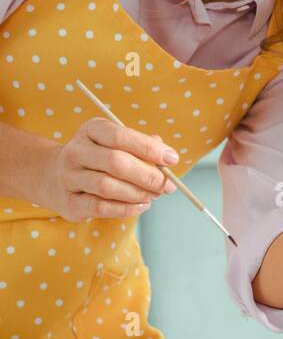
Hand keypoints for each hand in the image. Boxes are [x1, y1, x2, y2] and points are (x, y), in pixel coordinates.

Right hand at [36, 117, 179, 220]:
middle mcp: (75, 151)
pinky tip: (141, 206)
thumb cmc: (97, 158)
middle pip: (116, 162)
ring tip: (154, 196)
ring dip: (138, 193)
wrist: (53, 176)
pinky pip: (101, 207)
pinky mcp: (69, 202)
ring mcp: (68, 177)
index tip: (172, 159)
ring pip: (108, 186)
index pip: (121, 136)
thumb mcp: (114, 144)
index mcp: (90, 130)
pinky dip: (126, 208)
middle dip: (148, 175)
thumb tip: (167, 156)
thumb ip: (141, 146)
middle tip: (167, 185)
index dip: (149, 148)